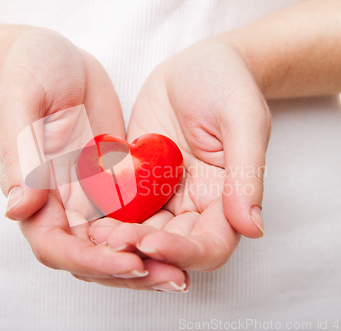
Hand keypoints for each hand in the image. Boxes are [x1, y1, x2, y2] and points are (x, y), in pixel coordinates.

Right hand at [0, 29, 187, 289]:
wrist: (54, 56)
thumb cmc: (27, 70)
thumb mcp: (19, 102)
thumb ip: (19, 156)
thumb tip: (17, 209)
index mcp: (32, 191)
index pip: (57, 245)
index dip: (91, 261)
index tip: (129, 260)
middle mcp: (60, 202)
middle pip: (91, 255)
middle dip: (128, 271)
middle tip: (170, 276)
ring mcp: (88, 194)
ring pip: (116, 243)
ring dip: (146, 260)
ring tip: (182, 270)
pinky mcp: (113, 181)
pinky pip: (133, 215)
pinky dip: (153, 231)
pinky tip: (182, 237)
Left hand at [89, 39, 270, 272]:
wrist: (195, 67)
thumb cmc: (228, 86)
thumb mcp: (244, 120)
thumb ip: (246, 174)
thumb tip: (253, 227)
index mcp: (226, 199)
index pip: (210, 246)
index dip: (182, 253)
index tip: (151, 243)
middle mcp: (194, 205)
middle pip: (171, 247)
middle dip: (142, 249)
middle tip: (113, 242)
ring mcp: (163, 195)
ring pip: (141, 233)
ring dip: (119, 241)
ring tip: (95, 236)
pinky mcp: (137, 182)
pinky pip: (121, 207)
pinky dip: (106, 216)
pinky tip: (87, 217)